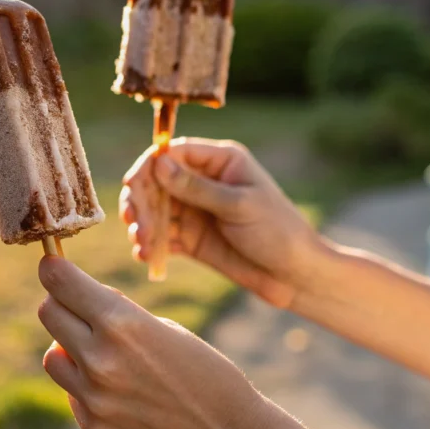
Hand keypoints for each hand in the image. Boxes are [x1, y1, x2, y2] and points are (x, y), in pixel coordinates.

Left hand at [37, 257, 269, 428]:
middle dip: (61, 304)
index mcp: (121, 322)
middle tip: (80, 309)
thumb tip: (75, 301)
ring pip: (52, 356)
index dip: (53, 269)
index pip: (58, 281)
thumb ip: (115, 314)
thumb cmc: (205, 372)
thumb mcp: (164, 327)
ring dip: (69, 349)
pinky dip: (87, 387)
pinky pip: (72, 394)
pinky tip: (122, 393)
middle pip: (47, 312)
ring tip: (105, 356)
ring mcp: (94, 398)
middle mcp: (100, 358)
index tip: (53, 266)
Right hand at [121, 137, 320, 308]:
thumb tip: (158, 164)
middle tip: (135, 222)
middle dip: (142, 200)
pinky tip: (145, 255)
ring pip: (154, 210)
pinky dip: (150, 244)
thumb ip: (197, 188)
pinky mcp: (191, 239)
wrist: (296, 276)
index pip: (174, 153)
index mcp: (220, 162)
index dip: (149, 166)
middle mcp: (203, 182)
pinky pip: (162, 236)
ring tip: (141, 243)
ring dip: (142, 224)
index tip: (133, 185)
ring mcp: (195, 211)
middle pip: (157, 182)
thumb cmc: (278, 231)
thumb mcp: (238, 206)